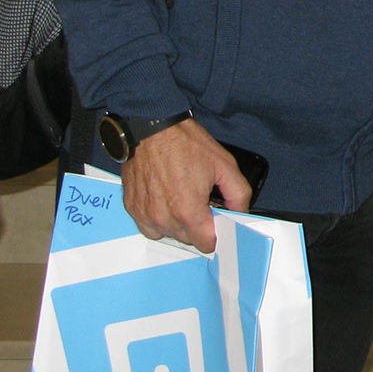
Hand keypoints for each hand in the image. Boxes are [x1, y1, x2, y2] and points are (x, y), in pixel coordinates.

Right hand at [119, 119, 249, 252]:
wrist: (152, 128)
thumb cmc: (184, 143)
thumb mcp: (224, 165)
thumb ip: (238, 194)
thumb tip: (240, 212)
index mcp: (188, 211)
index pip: (206, 243)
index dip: (217, 233)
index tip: (218, 221)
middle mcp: (163, 218)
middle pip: (188, 239)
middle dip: (198, 225)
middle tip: (202, 201)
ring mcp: (145, 214)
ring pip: (168, 234)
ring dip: (178, 223)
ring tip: (183, 198)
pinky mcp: (132, 207)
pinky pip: (149, 226)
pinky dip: (158, 219)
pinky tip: (166, 199)